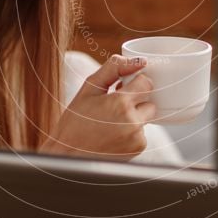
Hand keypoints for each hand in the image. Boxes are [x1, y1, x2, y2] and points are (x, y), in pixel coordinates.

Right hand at [40, 55, 156, 159]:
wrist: (68, 155)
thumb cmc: (75, 121)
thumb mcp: (89, 88)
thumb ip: (114, 68)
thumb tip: (140, 61)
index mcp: (120, 103)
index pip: (146, 82)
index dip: (134, 82)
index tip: (122, 87)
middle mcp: (132, 121)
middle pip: (149, 100)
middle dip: (136, 100)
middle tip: (115, 106)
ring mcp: (137, 137)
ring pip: (147, 116)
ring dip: (134, 116)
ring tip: (112, 122)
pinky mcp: (138, 148)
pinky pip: (143, 131)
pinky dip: (132, 131)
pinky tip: (114, 134)